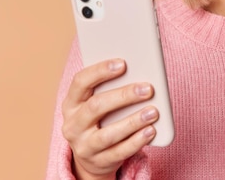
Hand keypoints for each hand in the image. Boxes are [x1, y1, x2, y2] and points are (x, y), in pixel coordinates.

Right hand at [61, 59, 158, 179]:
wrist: (92, 156)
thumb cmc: (100, 118)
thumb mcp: (97, 102)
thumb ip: (111, 87)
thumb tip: (138, 72)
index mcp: (71, 103)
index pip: (80, 82)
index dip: (100, 71)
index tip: (123, 63)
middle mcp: (73, 125)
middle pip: (96, 106)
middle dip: (124, 96)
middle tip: (148, 88)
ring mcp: (84, 146)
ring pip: (107, 134)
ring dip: (133, 121)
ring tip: (153, 111)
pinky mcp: (99, 162)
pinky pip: (119, 152)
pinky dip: (137, 141)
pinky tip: (151, 130)